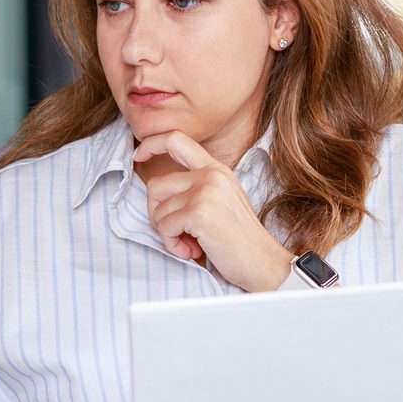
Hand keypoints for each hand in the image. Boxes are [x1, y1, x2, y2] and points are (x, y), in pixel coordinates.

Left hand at [134, 130, 294, 292]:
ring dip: (167, 234)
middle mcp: (211, 175)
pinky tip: (191, 251)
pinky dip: (172, 244)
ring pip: (158, 210)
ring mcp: (205, 191)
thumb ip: (197, 189)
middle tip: (175, 232)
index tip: (139, 156)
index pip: (177, 140)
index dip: (152, 144)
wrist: (263, 262)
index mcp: (216, 169)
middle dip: (157, 214)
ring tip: (189, 245)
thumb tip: (157, 194)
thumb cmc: (240, 239)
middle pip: (156, 186)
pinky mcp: (199, 212)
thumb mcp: (222, 202)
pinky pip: (165, 227)